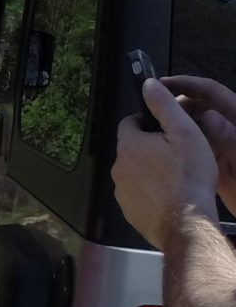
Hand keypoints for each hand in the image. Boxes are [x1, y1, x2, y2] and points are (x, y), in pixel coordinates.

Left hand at [115, 78, 225, 249]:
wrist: (186, 223)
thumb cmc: (189, 177)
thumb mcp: (184, 133)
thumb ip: (164, 107)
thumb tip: (148, 84)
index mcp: (129, 145)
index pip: (130, 123)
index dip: (149, 123)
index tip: (166, 131)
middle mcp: (118, 166)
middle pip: (132, 148)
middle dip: (150, 147)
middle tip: (176, 155)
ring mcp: (121, 191)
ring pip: (135, 171)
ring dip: (150, 170)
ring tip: (176, 177)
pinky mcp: (128, 209)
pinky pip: (138, 193)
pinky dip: (151, 191)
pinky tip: (170, 195)